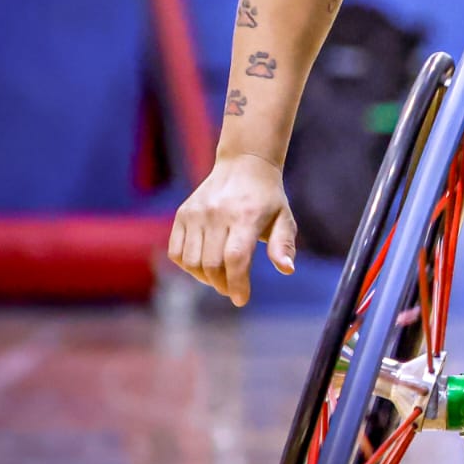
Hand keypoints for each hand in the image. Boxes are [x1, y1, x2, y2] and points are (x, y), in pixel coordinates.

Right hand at [168, 152, 297, 306]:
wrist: (243, 164)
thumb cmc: (267, 198)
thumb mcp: (284, 218)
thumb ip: (284, 245)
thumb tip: (287, 270)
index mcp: (245, 216)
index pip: (235, 258)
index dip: (237, 284)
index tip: (241, 299)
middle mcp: (217, 214)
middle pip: (212, 265)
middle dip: (223, 284)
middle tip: (232, 289)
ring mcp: (196, 213)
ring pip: (191, 262)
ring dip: (204, 278)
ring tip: (220, 277)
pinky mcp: (183, 214)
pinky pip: (176, 252)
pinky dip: (187, 266)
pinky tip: (203, 265)